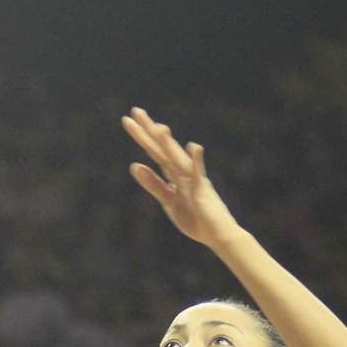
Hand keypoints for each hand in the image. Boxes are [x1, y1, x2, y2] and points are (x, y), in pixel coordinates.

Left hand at [122, 107, 238, 246]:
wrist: (218, 235)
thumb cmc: (195, 219)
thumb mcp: (168, 201)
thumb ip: (154, 184)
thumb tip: (134, 165)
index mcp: (174, 175)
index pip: (155, 152)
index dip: (142, 136)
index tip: (128, 119)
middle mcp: (183, 172)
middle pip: (163, 149)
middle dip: (150, 131)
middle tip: (135, 111)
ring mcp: (194, 180)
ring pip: (177, 158)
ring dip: (168, 144)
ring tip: (157, 128)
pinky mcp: (204, 191)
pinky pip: (200, 175)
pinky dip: (196, 162)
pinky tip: (195, 148)